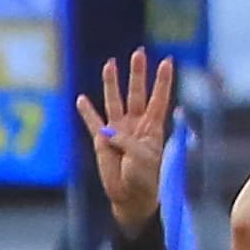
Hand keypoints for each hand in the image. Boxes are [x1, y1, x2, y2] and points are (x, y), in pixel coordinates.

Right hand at [72, 52, 176, 236]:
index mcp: (152, 128)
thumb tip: (107, 132)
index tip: (167, 61)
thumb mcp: (142, 158)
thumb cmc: (144, 177)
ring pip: (114, 101)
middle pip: (136, 93)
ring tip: (110, 64)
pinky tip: (81, 98)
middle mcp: (135, 124)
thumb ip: (126, 142)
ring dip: (112, 83)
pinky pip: (93, 122)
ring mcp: (118, 131)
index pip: (159, 99)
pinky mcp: (101, 141)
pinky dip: (86, 112)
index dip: (163, 81)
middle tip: (139, 53)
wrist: (130, 196)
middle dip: (137, 73)